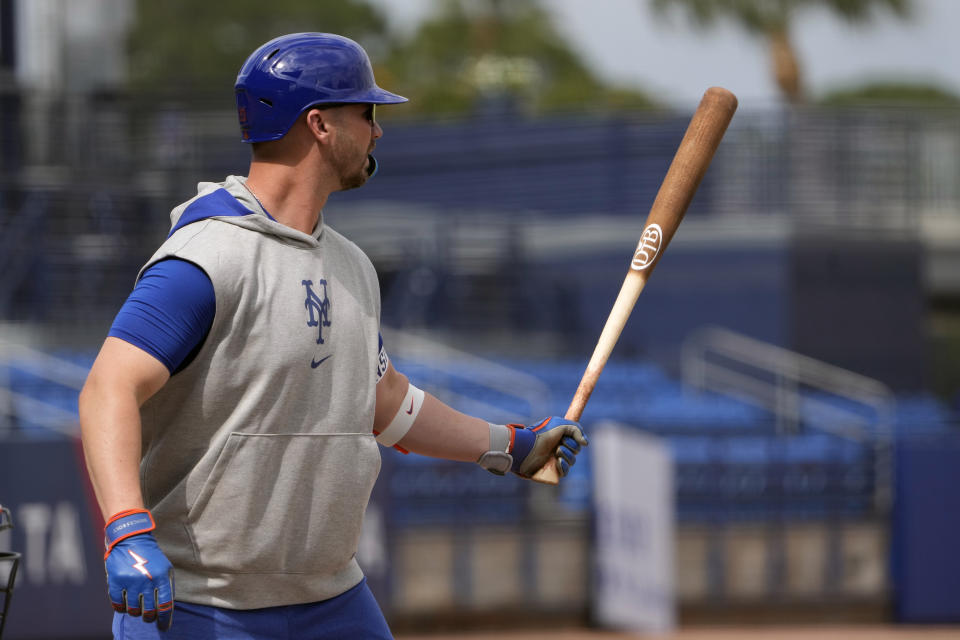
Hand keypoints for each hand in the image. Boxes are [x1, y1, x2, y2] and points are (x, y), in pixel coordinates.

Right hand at [104, 509, 173, 630]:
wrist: (130, 538)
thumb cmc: (151, 557)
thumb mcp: (165, 569)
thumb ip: (166, 589)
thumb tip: (166, 612)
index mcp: (162, 577)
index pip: (165, 606)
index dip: (165, 620)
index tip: (164, 627)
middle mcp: (147, 581)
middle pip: (148, 612)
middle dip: (149, 618)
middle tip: (148, 617)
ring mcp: (130, 582)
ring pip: (133, 611)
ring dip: (136, 612)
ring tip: (137, 607)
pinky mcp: (115, 581)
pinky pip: (118, 605)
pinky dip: (121, 608)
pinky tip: (125, 604)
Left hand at [509, 417, 587, 477]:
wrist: (527, 447)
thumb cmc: (542, 434)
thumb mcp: (560, 424)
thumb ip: (576, 429)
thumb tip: (585, 443)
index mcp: (559, 436)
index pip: (576, 440)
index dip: (579, 439)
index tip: (580, 439)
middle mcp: (558, 447)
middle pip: (576, 450)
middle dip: (572, 446)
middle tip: (561, 443)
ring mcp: (554, 459)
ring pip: (572, 461)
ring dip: (567, 455)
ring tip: (557, 451)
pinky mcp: (551, 471)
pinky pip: (565, 472)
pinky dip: (564, 467)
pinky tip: (558, 461)